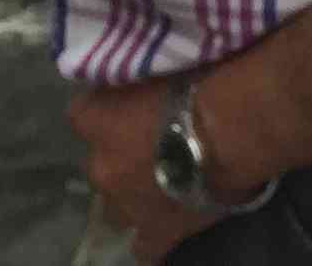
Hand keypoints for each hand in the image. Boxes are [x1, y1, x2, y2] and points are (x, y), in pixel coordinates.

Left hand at [67, 81, 222, 264]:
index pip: (82, 112)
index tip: (128, 101)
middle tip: (154, 143)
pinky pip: (146, 247)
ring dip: (133, 195)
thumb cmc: (199, 84)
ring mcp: (126, 205)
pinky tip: (168, 223)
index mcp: (95, 121)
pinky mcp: (156, 232)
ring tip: (163, 182)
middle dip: (120, 157)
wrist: (228, 131)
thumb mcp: (159, 64)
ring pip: (115, 209)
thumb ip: (139, 77)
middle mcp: (100, 166)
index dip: (106, 108)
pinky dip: (153, 237)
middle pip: (100, 163)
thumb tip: (140, 76)